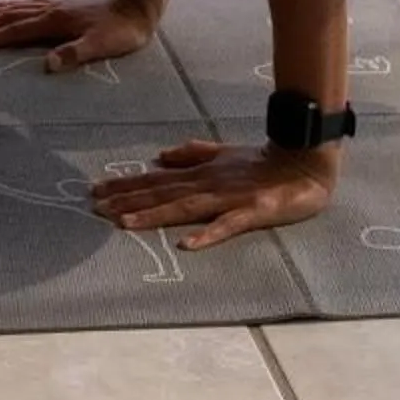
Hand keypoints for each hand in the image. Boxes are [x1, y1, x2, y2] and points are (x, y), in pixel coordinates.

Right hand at [0, 0, 159, 73]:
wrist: (138, 8)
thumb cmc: (121, 32)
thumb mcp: (101, 47)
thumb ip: (75, 54)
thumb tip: (47, 65)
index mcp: (53, 23)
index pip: (13, 31)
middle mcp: (49, 11)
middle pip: (8, 18)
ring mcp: (55, 6)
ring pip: (15, 9)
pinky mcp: (63, 6)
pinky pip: (29, 4)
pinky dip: (13, 6)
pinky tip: (6, 6)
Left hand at [89, 138, 337, 249]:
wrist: (305, 162)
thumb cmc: (262, 162)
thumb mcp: (223, 153)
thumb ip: (192, 154)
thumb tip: (159, 157)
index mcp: (201, 172)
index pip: (157, 178)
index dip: (126, 184)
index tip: (96, 190)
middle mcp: (209, 183)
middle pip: (163, 192)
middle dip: (128, 200)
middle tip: (95, 208)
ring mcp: (230, 198)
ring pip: (185, 208)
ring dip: (154, 215)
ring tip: (124, 223)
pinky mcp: (254, 212)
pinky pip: (227, 225)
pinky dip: (206, 235)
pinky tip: (186, 245)